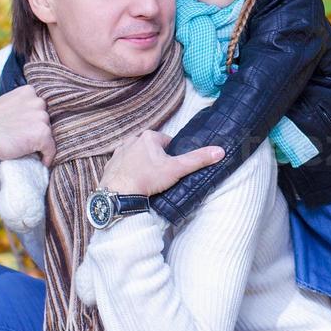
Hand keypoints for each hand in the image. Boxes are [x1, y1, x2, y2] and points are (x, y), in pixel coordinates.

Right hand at [0, 85, 56, 165]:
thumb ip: (12, 101)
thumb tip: (16, 106)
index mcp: (27, 92)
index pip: (40, 107)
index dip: (33, 120)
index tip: (27, 129)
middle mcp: (37, 101)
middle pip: (46, 120)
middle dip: (38, 130)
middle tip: (26, 141)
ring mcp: (41, 117)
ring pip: (49, 134)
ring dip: (41, 143)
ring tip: (28, 150)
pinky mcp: (42, 134)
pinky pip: (51, 149)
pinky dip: (47, 157)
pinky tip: (40, 161)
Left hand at [98, 130, 224, 196]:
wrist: (119, 194)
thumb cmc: (148, 179)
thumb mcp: (177, 169)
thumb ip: (198, 159)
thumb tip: (220, 151)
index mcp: (149, 137)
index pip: (167, 142)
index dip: (172, 156)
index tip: (172, 169)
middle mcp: (132, 139)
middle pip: (152, 148)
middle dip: (157, 159)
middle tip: (161, 176)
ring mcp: (119, 151)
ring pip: (138, 155)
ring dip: (143, 164)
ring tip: (148, 180)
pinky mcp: (111, 163)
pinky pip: (124, 164)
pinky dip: (130, 171)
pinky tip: (134, 182)